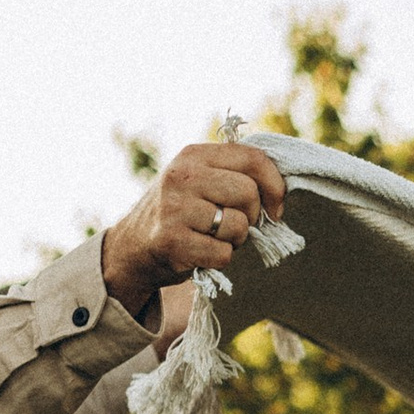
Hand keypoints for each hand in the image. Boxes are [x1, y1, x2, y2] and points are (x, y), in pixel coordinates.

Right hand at [100, 136, 290, 320]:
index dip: (275, 185)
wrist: (131, 247)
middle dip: (252, 215)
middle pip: (249, 193)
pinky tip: (200, 252)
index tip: (276, 207)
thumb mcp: (199, 179)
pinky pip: (223, 254)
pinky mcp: (172, 241)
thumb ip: (234, 173)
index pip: (253, 158)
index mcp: (193, 154)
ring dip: (235, 240)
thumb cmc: (180, 212)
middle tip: (235, 224)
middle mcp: (181, 176)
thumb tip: (282, 188)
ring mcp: (174, 208)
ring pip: (238, 226)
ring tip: (213, 237)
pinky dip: (219, 259)